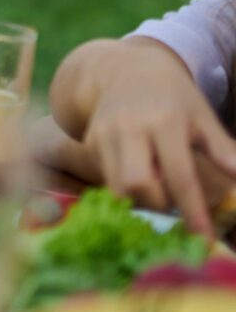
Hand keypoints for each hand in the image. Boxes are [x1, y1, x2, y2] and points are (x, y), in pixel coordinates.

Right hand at [78, 40, 235, 236]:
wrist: (126, 71)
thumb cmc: (174, 98)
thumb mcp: (203, 118)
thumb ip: (224, 151)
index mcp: (165, 121)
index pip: (180, 175)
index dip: (193, 211)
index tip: (204, 240)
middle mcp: (129, 127)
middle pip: (138, 184)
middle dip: (160, 203)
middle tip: (175, 202)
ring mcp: (104, 134)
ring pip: (117, 188)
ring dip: (141, 201)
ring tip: (158, 192)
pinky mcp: (90, 143)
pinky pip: (107, 180)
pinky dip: (126, 190)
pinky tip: (140, 179)